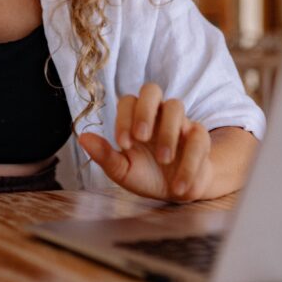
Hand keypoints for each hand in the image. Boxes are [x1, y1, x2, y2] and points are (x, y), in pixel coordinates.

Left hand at [78, 83, 213, 201]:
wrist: (177, 191)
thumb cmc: (146, 175)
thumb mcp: (123, 170)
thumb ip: (104, 155)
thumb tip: (82, 137)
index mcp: (135, 118)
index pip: (128, 101)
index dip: (124, 118)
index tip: (123, 144)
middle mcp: (157, 113)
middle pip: (151, 89)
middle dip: (145, 110)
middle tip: (141, 137)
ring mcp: (180, 121)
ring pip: (176, 106)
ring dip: (168, 133)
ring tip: (164, 160)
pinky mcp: (199, 136)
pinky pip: (198, 137)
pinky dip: (189, 162)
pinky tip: (178, 186)